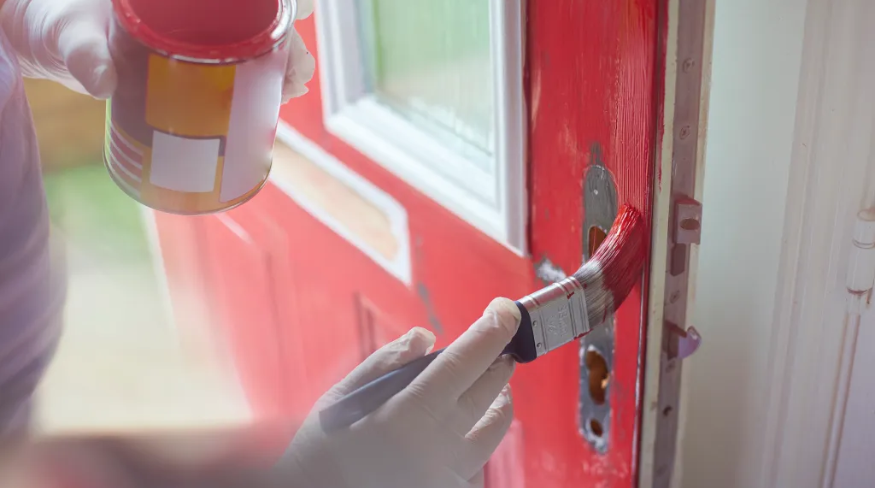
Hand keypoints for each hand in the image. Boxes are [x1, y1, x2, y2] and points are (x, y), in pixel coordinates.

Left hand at [0, 0, 314, 100]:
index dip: (278, 4)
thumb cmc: (55, 23)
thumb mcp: (69, 36)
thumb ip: (83, 54)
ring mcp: (197, 33)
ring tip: (291, 88)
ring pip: (255, 39)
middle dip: (286, 39)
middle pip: (257, 15)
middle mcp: (194, 10)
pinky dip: (261, 78)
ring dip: (281, 60)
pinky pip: (238, 63)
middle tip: (294, 72)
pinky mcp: (194, 60)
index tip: (295, 16)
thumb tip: (102, 82)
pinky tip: (273, 98)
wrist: (44, 40)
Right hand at [282, 298, 520, 487]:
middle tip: (497, 345)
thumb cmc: (319, 454)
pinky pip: (480, 463)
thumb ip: (386, 363)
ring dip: (498, 400)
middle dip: (497, 361)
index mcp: (409, 415)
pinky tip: (464, 431)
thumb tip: (425, 336)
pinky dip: (478, 440)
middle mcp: (438, 446)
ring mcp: (449, 475)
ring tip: (491, 387)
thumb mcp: (340, 399)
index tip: (506, 312)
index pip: (467, 362)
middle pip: (490, 391)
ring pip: (495, 429)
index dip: (492, 332)